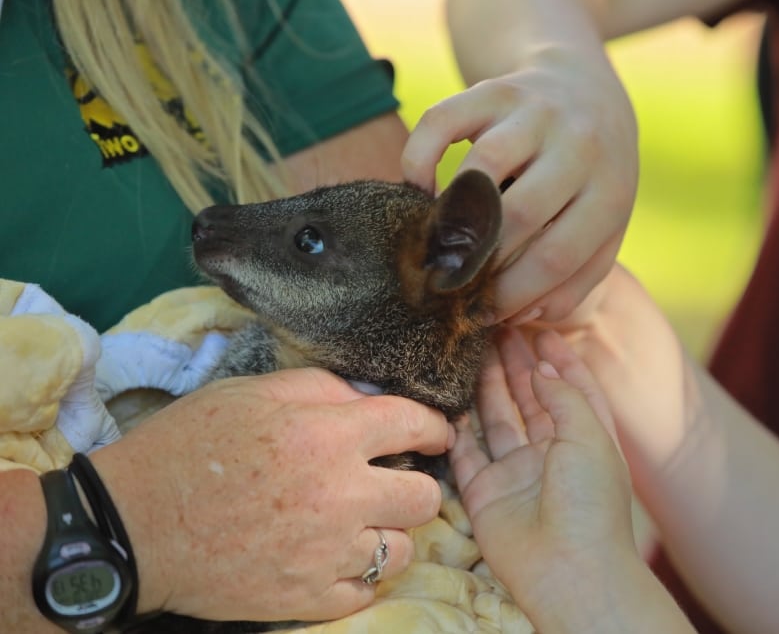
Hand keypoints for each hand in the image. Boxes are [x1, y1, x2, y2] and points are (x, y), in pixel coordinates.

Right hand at [90, 368, 450, 622]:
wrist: (132, 524)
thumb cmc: (188, 446)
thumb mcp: (251, 392)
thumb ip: (320, 388)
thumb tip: (367, 397)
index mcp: (327, 436)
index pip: (413, 425)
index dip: (435, 427)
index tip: (436, 433)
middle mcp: (340, 497)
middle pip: (424, 497)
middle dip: (417, 484)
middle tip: (393, 482)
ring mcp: (326, 554)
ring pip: (403, 550)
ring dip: (390, 533)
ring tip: (364, 523)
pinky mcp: (306, 598)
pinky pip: (366, 591)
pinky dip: (360, 575)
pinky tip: (339, 557)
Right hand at [403, 46, 638, 322]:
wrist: (585, 87)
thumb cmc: (590, 178)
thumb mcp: (603, 227)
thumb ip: (574, 278)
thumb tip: (521, 316)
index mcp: (609, 191)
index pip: (554, 258)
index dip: (511, 295)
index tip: (483, 314)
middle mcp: (578, 145)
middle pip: (517, 216)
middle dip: (478, 262)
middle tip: (453, 287)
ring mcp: (534, 111)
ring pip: (481, 168)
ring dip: (450, 214)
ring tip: (437, 243)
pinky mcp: (492, 90)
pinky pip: (440, 122)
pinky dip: (419, 159)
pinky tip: (420, 189)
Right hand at [450, 328, 635, 619]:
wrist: (568, 569)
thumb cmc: (590, 502)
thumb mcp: (589, 435)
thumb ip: (564, 395)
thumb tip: (541, 368)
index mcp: (586, 440)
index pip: (574, 390)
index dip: (558, 360)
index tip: (540, 331)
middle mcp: (551, 454)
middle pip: (530, 400)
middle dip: (516, 364)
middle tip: (498, 330)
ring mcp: (517, 474)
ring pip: (497, 420)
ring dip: (486, 386)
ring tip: (473, 350)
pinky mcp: (485, 495)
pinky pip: (466, 455)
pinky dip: (456, 429)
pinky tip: (448, 399)